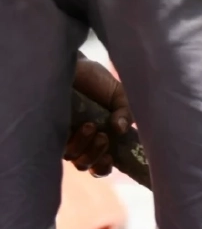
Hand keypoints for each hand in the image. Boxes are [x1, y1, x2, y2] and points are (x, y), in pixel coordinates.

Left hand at [68, 58, 132, 176]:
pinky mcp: (48, 128)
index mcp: (100, 138)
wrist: (72, 62)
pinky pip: (58, 145)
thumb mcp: (119, 96)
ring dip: (85, 147)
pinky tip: (80, 123)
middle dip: (97, 156)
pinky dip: (73, 139)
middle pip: (86, 165)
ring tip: (90, 126)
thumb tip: (121, 129)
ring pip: (72, 157)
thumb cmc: (96, 80)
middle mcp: (80, 141)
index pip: (101, 165)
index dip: (105, 166)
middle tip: (104, 137)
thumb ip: (126, 113)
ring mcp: (62, 135)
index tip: (111, 157)